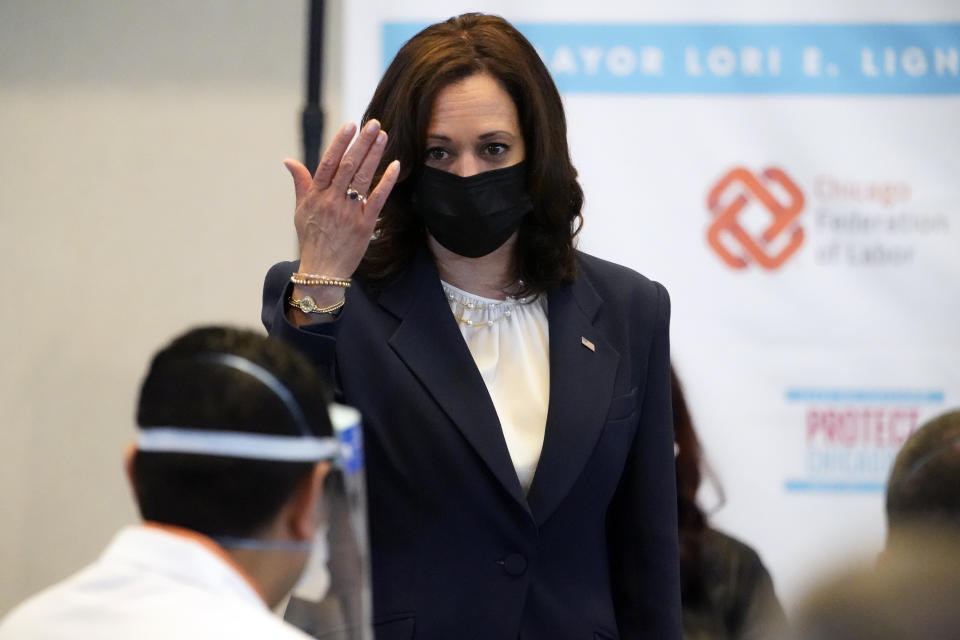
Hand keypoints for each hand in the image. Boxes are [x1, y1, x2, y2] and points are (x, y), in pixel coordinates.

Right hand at [284, 120, 400, 277]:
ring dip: (374, 155)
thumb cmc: (311, 239)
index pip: (328, 163)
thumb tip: (289, 161)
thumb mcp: (300, 210)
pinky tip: (395, 165)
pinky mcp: (364, 225)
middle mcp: (332, 201)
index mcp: (316, 196)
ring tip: (384, 136)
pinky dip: (386, 181)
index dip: (340, 143)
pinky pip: (377, 199)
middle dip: (362, 143)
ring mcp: (349, 213)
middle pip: (348, 166)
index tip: (350, 125)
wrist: (322, 271)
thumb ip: (300, 183)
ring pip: (363, 178)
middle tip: (375, 124)